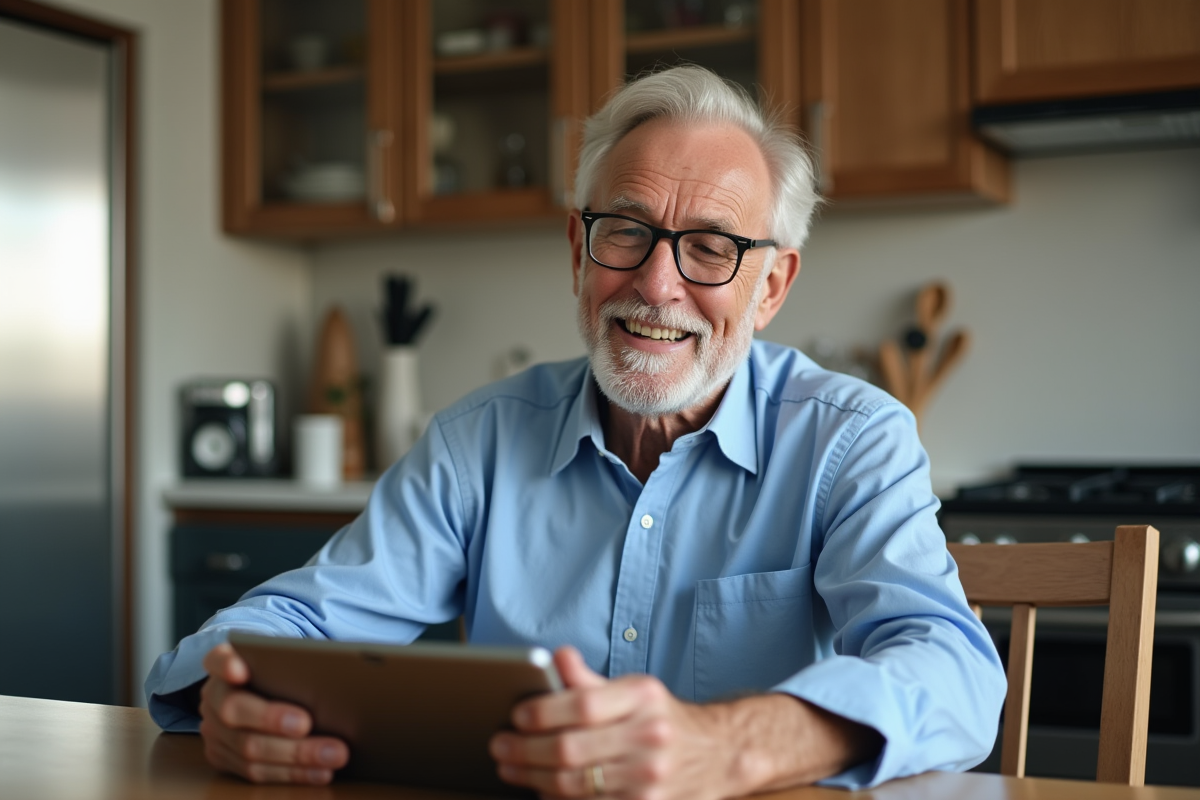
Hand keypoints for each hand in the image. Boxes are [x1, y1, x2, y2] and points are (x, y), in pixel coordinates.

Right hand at [198, 642, 348, 783]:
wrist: (275, 692)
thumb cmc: (287, 673)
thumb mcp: (289, 660)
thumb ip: (297, 663)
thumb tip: (334, 671)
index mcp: (226, 664)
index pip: (218, 659)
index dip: (226, 665)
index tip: (240, 670)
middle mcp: (214, 697)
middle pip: (234, 709)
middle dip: (272, 719)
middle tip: (307, 724)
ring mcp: (215, 731)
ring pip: (248, 748)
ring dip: (295, 755)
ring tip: (331, 754)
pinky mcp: (224, 758)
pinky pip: (256, 772)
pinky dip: (292, 773)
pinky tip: (319, 771)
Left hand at [488, 647, 747, 799]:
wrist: (717, 754)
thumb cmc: (663, 718)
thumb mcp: (634, 689)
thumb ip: (589, 680)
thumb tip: (554, 656)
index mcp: (642, 697)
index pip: (582, 705)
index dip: (542, 712)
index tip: (516, 716)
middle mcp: (649, 736)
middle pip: (571, 750)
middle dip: (524, 750)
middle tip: (499, 746)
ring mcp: (649, 778)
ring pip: (574, 784)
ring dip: (532, 778)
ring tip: (510, 767)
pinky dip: (558, 798)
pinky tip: (541, 789)